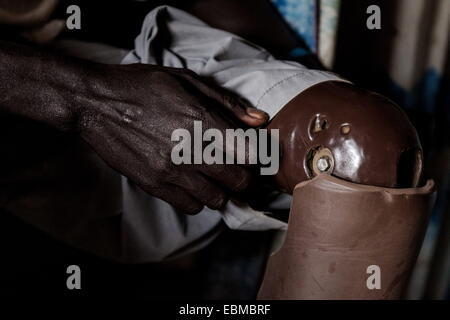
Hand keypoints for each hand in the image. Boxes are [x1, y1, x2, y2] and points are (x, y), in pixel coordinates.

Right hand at [78, 64, 268, 213]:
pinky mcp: (153, 185)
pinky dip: (198, 199)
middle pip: (238, 181)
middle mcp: (191, 150)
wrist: (95, 103)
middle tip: (237, 166)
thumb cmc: (142, 86)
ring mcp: (171, 171)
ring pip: (217, 199)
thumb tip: (259, 121)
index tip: (252, 153)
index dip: (257, 156)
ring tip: (213, 175)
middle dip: (244, 176)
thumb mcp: (186, 81)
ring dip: (221, 189)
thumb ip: (227, 103)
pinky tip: (192, 182)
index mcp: (203, 120)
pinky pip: (190, 206)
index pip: (251, 154)